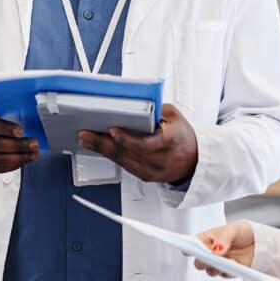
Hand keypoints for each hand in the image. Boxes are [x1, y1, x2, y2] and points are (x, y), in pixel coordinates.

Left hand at [77, 104, 197, 183]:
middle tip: (85, 134)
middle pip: (127, 153)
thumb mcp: (175, 117)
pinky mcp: (145, 176)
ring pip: (122, 160)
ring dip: (101, 149)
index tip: (112, 130)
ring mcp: (152, 171)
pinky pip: (124, 165)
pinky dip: (109, 156)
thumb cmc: (183, 136)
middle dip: (103, 143)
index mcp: (172, 142)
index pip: (147, 143)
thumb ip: (155, 110)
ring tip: (85, 139)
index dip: (128, 139)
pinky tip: (97, 147)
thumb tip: (132, 104)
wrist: (194, 161)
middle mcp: (161, 160)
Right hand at [193, 221, 254, 274]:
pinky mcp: (228, 272)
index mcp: (205, 239)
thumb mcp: (232, 230)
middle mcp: (209, 253)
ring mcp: (218, 263)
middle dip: (202, 261)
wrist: (258, 242)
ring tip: (223, 262)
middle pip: (198, 262)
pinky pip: (224, 275)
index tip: (190, 250)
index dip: (188, 248)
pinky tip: (233, 263)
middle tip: (208, 258)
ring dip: (215, 268)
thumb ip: (222, 239)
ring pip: (209, 270)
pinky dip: (228, 271)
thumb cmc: (242, 232)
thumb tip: (215, 250)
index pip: (192, 244)